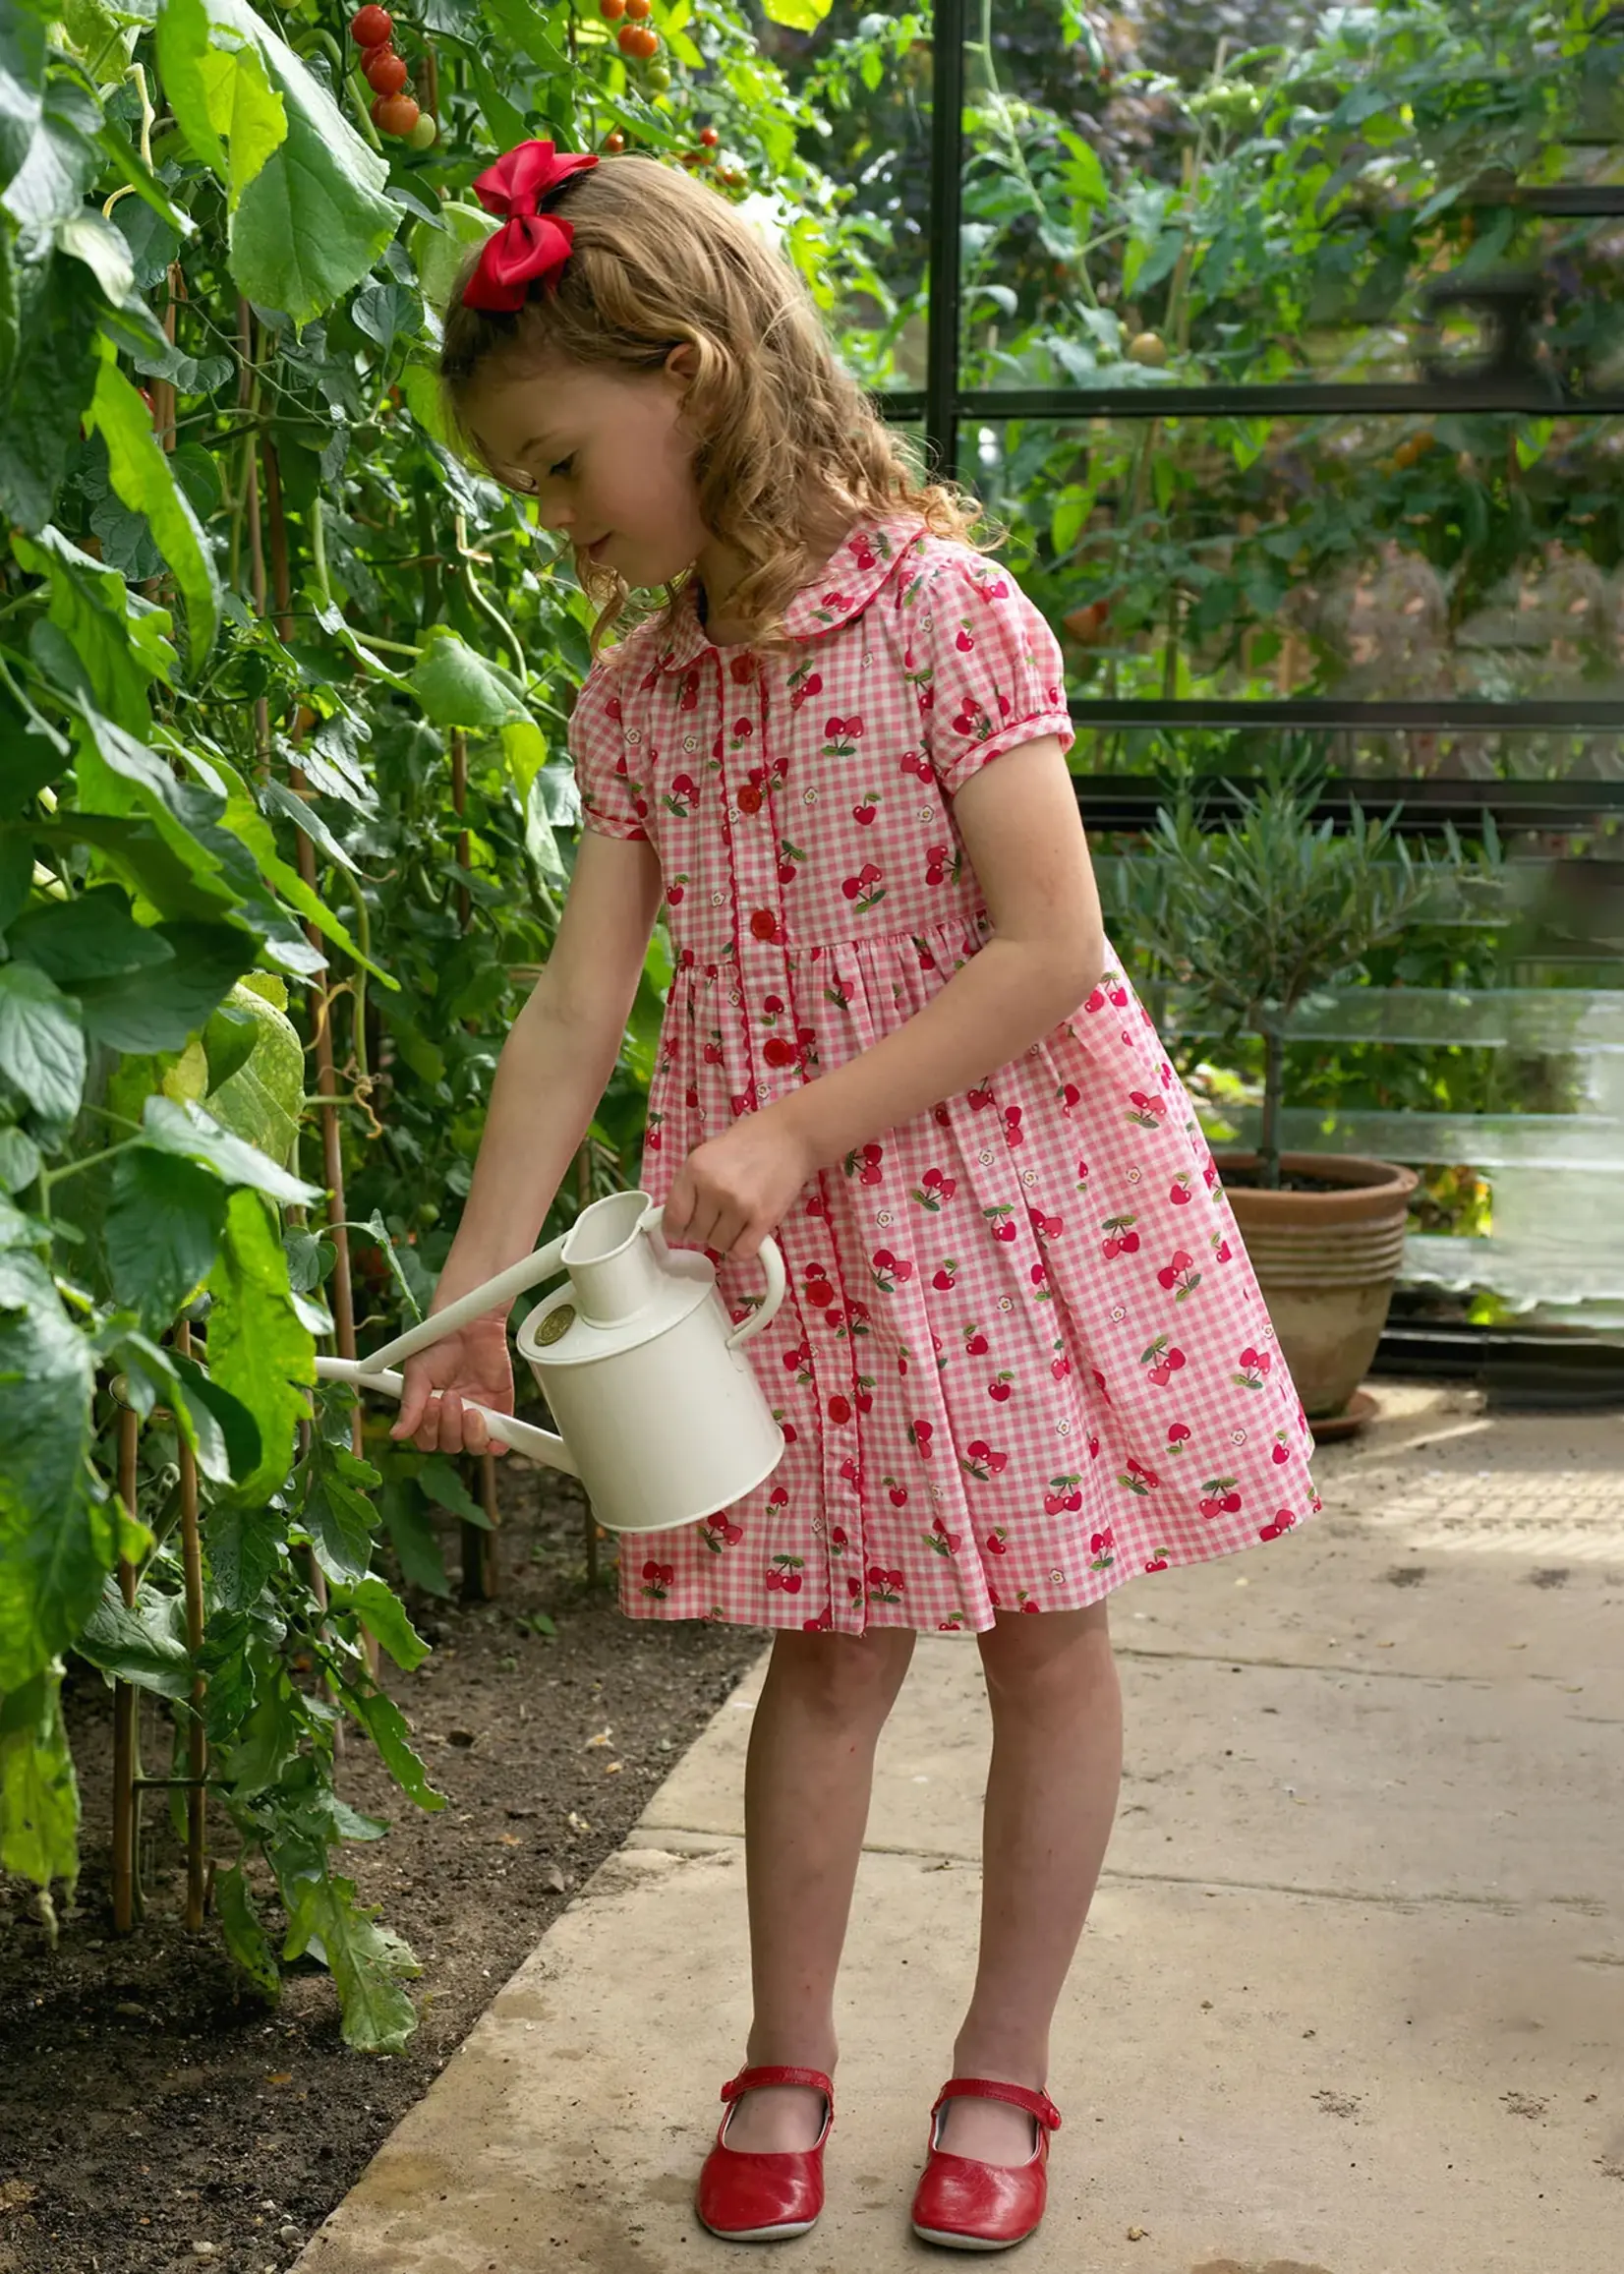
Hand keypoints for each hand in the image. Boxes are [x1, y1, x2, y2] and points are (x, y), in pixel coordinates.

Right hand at [391, 1310, 514, 1457]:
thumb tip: (397, 1433)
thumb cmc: (439, 1343)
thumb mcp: (417, 1372)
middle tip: (450, 1395)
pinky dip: (497, 1441)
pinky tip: (490, 1425)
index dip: (428, 1430)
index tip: (431, 1403)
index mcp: (430, 1412)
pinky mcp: (500, 1409)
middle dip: (449, 1425)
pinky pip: (501, 1439)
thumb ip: (410, 1404)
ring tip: (470, 1408)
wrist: (470, 1324)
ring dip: (470, 1432)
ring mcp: (477, 1415)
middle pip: (450, 1445)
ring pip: (473, 1446)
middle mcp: (453, 1418)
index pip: (427, 1440)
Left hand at [662, 1112, 815, 1260]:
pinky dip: (742, 1249)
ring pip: (719, 1246)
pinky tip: (748, 1234)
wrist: (792, 1136)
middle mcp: (713, 1188)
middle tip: (718, 1217)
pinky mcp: (763, 1219)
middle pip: (696, 1234)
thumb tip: (678, 1219)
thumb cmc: (750, 1140)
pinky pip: (742, 1252)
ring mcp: (739, 1205)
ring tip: (736, 1220)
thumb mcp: (708, 1153)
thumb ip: (691, 1184)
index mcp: (695, 1169)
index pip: (673, 1217)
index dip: (676, 1229)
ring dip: (725, 1238)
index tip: (682, 1229)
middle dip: (704, 1230)